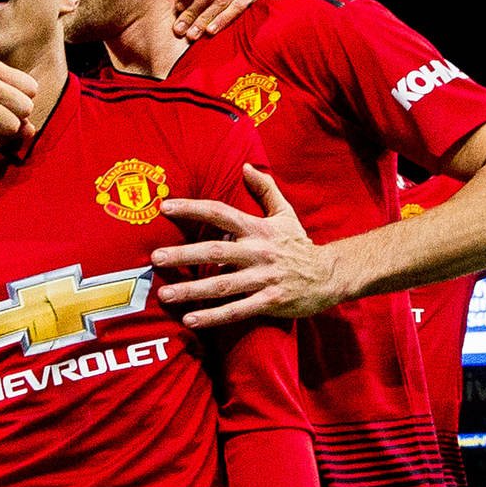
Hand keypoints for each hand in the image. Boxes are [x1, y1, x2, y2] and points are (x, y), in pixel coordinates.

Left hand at [155, 165, 343, 324]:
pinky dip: (214, 317)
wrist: (330, 275)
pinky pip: (237, 310)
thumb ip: (265, 189)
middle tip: (155, 258)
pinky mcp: (269, 302)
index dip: (193, 209)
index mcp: (257, 229)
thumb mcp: (285, 213)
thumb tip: (246, 166)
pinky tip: (190, 320)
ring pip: (222, 285)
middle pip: (215, 252)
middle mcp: (257, 252)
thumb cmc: (299, 244)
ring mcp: (263, 278)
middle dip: (183, 255)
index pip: (220, 213)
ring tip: (165, 295)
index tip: (165, 207)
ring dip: (191, 290)